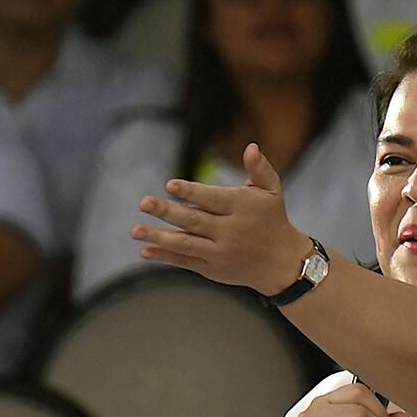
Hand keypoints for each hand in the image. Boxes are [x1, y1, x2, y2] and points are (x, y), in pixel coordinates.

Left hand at [133, 143, 312, 294]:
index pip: (213, 199)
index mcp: (242, 208)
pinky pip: (185, 262)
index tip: (170, 185)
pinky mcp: (212, 269)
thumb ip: (259, 169)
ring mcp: (219, 252)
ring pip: (186, 244)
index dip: (191, 192)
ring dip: (159, 237)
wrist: (281, 264)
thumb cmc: (273, 219)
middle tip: (144, 202)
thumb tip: (251, 146)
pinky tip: (145, 250)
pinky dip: (165, 257)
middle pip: (194, 221)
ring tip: (135, 230)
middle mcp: (230, 232)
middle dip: (168, 212)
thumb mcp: (272, 191)